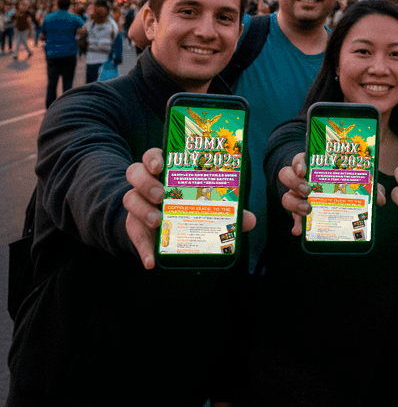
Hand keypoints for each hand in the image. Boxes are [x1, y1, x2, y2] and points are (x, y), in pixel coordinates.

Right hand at [124, 147, 255, 268]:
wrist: (163, 223)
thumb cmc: (187, 203)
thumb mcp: (205, 201)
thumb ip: (226, 207)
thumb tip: (250, 220)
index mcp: (164, 169)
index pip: (152, 156)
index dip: (153, 157)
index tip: (160, 165)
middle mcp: (146, 183)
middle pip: (135, 172)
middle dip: (147, 182)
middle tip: (161, 194)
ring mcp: (137, 203)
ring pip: (130, 198)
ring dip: (143, 210)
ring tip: (158, 220)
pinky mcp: (133, 226)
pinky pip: (134, 236)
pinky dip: (143, 250)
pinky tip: (152, 261)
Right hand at [280, 152, 384, 235]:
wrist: (337, 196)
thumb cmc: (345, 183)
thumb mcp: (357, 182)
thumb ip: (370, 186)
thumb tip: (381, 199)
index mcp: (313, 166)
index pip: (299, 159)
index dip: (298, 163)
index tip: (304, 170)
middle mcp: (301, 180)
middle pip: (286, 175)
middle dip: (295, 183)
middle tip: (308, 190)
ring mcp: (298, 197)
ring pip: (286, 197)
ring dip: (294, 204)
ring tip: (308, 209)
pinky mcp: (299, 214)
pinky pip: (293, 219)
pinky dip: (296, 225)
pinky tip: (299, 231)